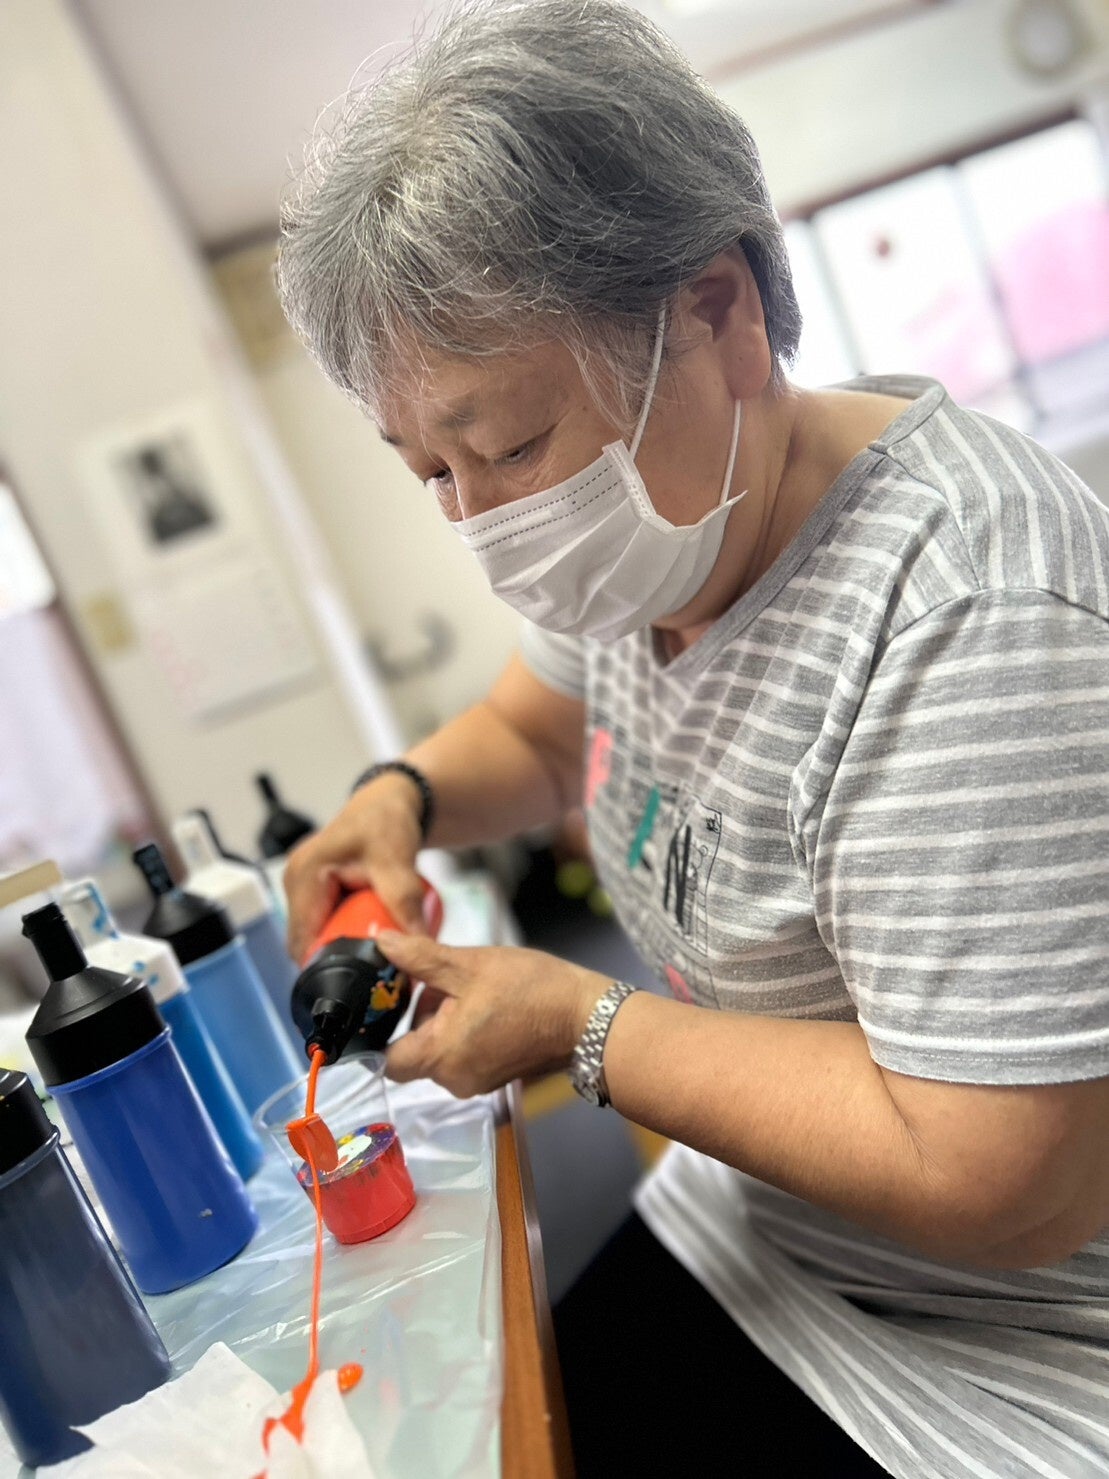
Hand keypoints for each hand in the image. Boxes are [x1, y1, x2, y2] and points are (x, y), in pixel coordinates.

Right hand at [283, 774, 426, 961]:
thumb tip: (417, 945)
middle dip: (339, 962)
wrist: (391, 800)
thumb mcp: (396, 862)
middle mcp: (297, 883)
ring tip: (377, 964)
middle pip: (310, 942)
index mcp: (303, 877)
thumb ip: (404, 903)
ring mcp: (306, 888)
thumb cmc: (386, 820)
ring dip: (344, 950)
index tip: (357, 985)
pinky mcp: (319, 892)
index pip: (302, 941)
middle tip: (374, 978)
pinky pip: (328, 925)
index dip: (325, 967)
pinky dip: (347, 937)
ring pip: (320, 936)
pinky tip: (371, 946)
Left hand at [376, 932, 608, 1097]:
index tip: (389, 1001)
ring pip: (440, 1049)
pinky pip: (463, 1053)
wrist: (587, 1017)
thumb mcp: (468, 964)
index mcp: (441, 1056)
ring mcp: (476, 1081)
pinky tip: (488, 1002)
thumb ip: (419, 957)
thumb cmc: (530, 989)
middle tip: (445, 980)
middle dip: (424, 1013)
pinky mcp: (494, 1076)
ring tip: (473, 988)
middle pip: (414, 1049)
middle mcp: (454, 1080)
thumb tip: (380, 941)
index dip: (380, 1032)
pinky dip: (465, 1029)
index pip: (386, 1061)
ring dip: (446, 1018)